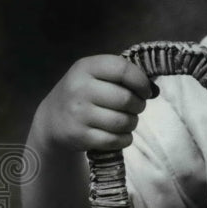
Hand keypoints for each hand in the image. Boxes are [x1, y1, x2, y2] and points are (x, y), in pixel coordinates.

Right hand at [34, 55, 153, 152]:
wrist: (52, 120)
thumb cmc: (83, 94)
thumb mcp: (94, 76)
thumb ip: (122, 77)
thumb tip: (154, 90)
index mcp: (85, 67)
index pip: (122, 69)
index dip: (141, 81)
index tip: (146, 91)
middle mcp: (80, 88)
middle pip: (126, 99)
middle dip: (138, 106)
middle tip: (135, 108)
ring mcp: (78, 113)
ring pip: (123, 122)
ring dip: (132, 123)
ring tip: (126, 121)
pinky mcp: (80, 136)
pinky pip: (115, 140)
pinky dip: (124, 139)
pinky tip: (120, 135)